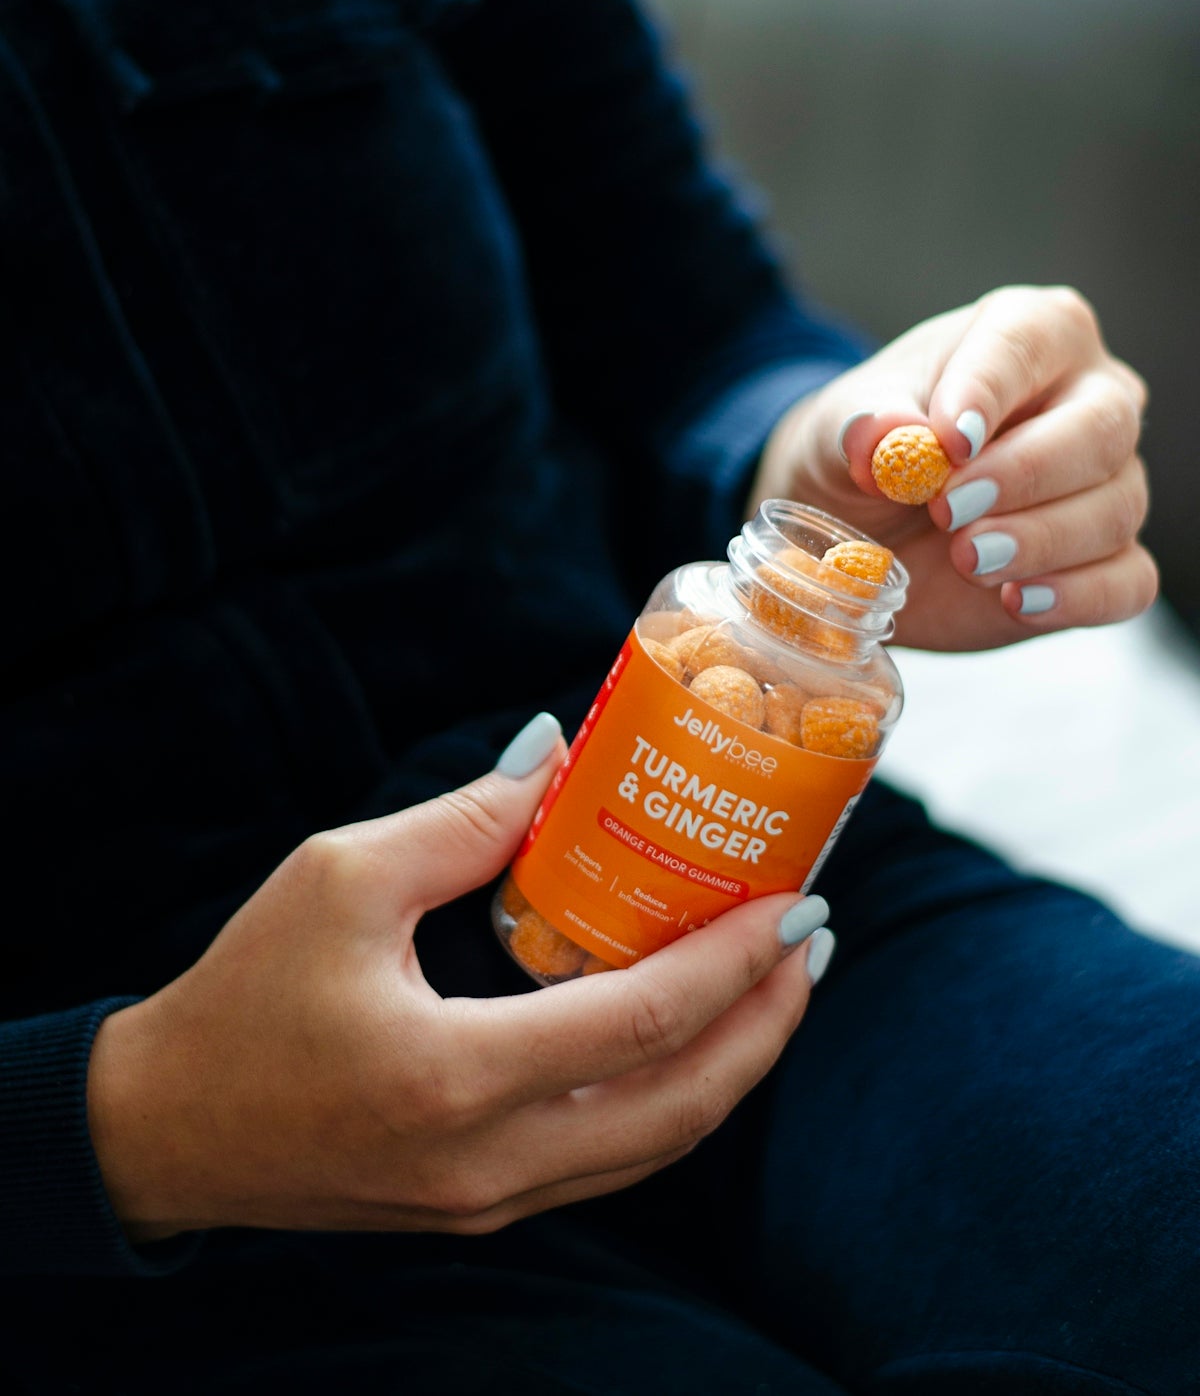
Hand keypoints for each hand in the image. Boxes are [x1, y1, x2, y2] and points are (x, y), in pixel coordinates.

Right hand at [87, 718, 826, 1239]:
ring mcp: (488, 1201)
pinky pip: (611, 1161)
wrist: (167, 1130)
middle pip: (681, 1106)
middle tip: (813, 940)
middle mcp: (487, 1161)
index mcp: (453, 1074)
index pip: (642, 1023)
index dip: (735, 963)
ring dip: (733, 1066)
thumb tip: (558, 751)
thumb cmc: (245, 993)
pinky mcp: (479, 1208)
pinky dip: (671, 1099)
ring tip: (775, 986)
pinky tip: (690, 1036)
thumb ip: (464, 819)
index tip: (797, 901)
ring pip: (656, 1147)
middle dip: (767, 1023)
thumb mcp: (341, 877)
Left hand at [749, 285, 1155, 651]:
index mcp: (1031, 333)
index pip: (1028, 342)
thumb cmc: (871, 450)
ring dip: (1040, 541)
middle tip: (949, 510)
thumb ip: (860, 424)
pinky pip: (1127, 581)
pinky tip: (1018, 600)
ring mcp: (1110, 480)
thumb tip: (881, 434)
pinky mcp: (1107, 560)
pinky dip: (1076, 596)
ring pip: (1115, 509)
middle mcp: (1090, 398)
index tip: (949, 441)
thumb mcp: (840, 428)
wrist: (867, 524)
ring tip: (968, 558)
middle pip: (1100, 430)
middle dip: (1024, 475)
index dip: (990, 389)